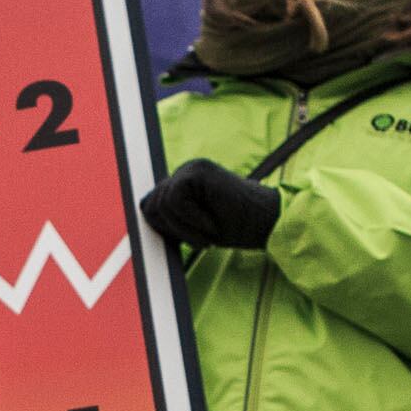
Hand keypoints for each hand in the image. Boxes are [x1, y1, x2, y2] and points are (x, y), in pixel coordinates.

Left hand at [139, 161, 281, 249]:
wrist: (268, 222)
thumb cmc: (237, 227)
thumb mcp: (196, 226)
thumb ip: (172, 219)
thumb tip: (143, 220)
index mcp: (183, 184)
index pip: (150, 206)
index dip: (163, 228)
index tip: (182, 243)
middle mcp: (185, 171)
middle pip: (149, 205)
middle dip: (172, 229)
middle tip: (202, 238)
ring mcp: (191, 168)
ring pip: (161, 205)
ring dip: (185, 229)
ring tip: (210, 232)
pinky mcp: (198, 171)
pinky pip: (175, 201)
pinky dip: (192, 221)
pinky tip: (213, 225)